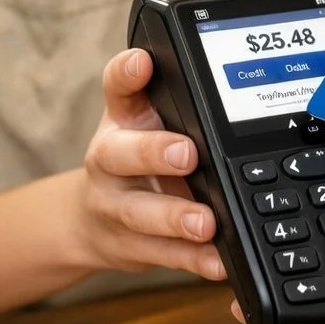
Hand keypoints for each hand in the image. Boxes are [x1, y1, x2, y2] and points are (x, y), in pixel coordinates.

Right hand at [74, 49, 224, 280]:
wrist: (90, 222)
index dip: (126, 73)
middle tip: (187, 154)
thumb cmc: (135, 160)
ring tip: (205, 222)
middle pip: (120, 154)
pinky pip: (164, 256)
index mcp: (120, 121)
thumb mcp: (147, 124)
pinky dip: (193, 260)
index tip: (144, 62)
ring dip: (174, 218)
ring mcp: (115, 207)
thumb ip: (177, 101)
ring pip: (140, 213)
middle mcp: (109, 161)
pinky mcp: (131, 247)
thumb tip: (234, 78)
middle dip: (153, 153)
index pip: (116, 88)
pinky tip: (218, 261)